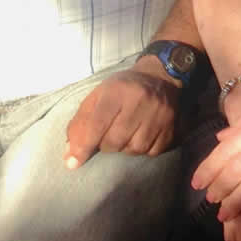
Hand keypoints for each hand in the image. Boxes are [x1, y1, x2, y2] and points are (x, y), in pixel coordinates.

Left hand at [64, 63, 180, 167]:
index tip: (73, 163)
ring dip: (124, 147)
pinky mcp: (171, 128)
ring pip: (133, 149)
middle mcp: (140, 102)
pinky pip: (151, 152)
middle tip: (107, 135)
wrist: (161, 78)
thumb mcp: (97, 97)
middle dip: (105, 145)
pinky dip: (143, 149)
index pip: (96, 124)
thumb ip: (80, 123)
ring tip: (125, 134)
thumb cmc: (122, 89)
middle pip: (114, 141)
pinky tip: (141, 136)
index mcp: (117, 91)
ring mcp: (159, 115)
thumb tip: (70, 156)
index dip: (83, 145)